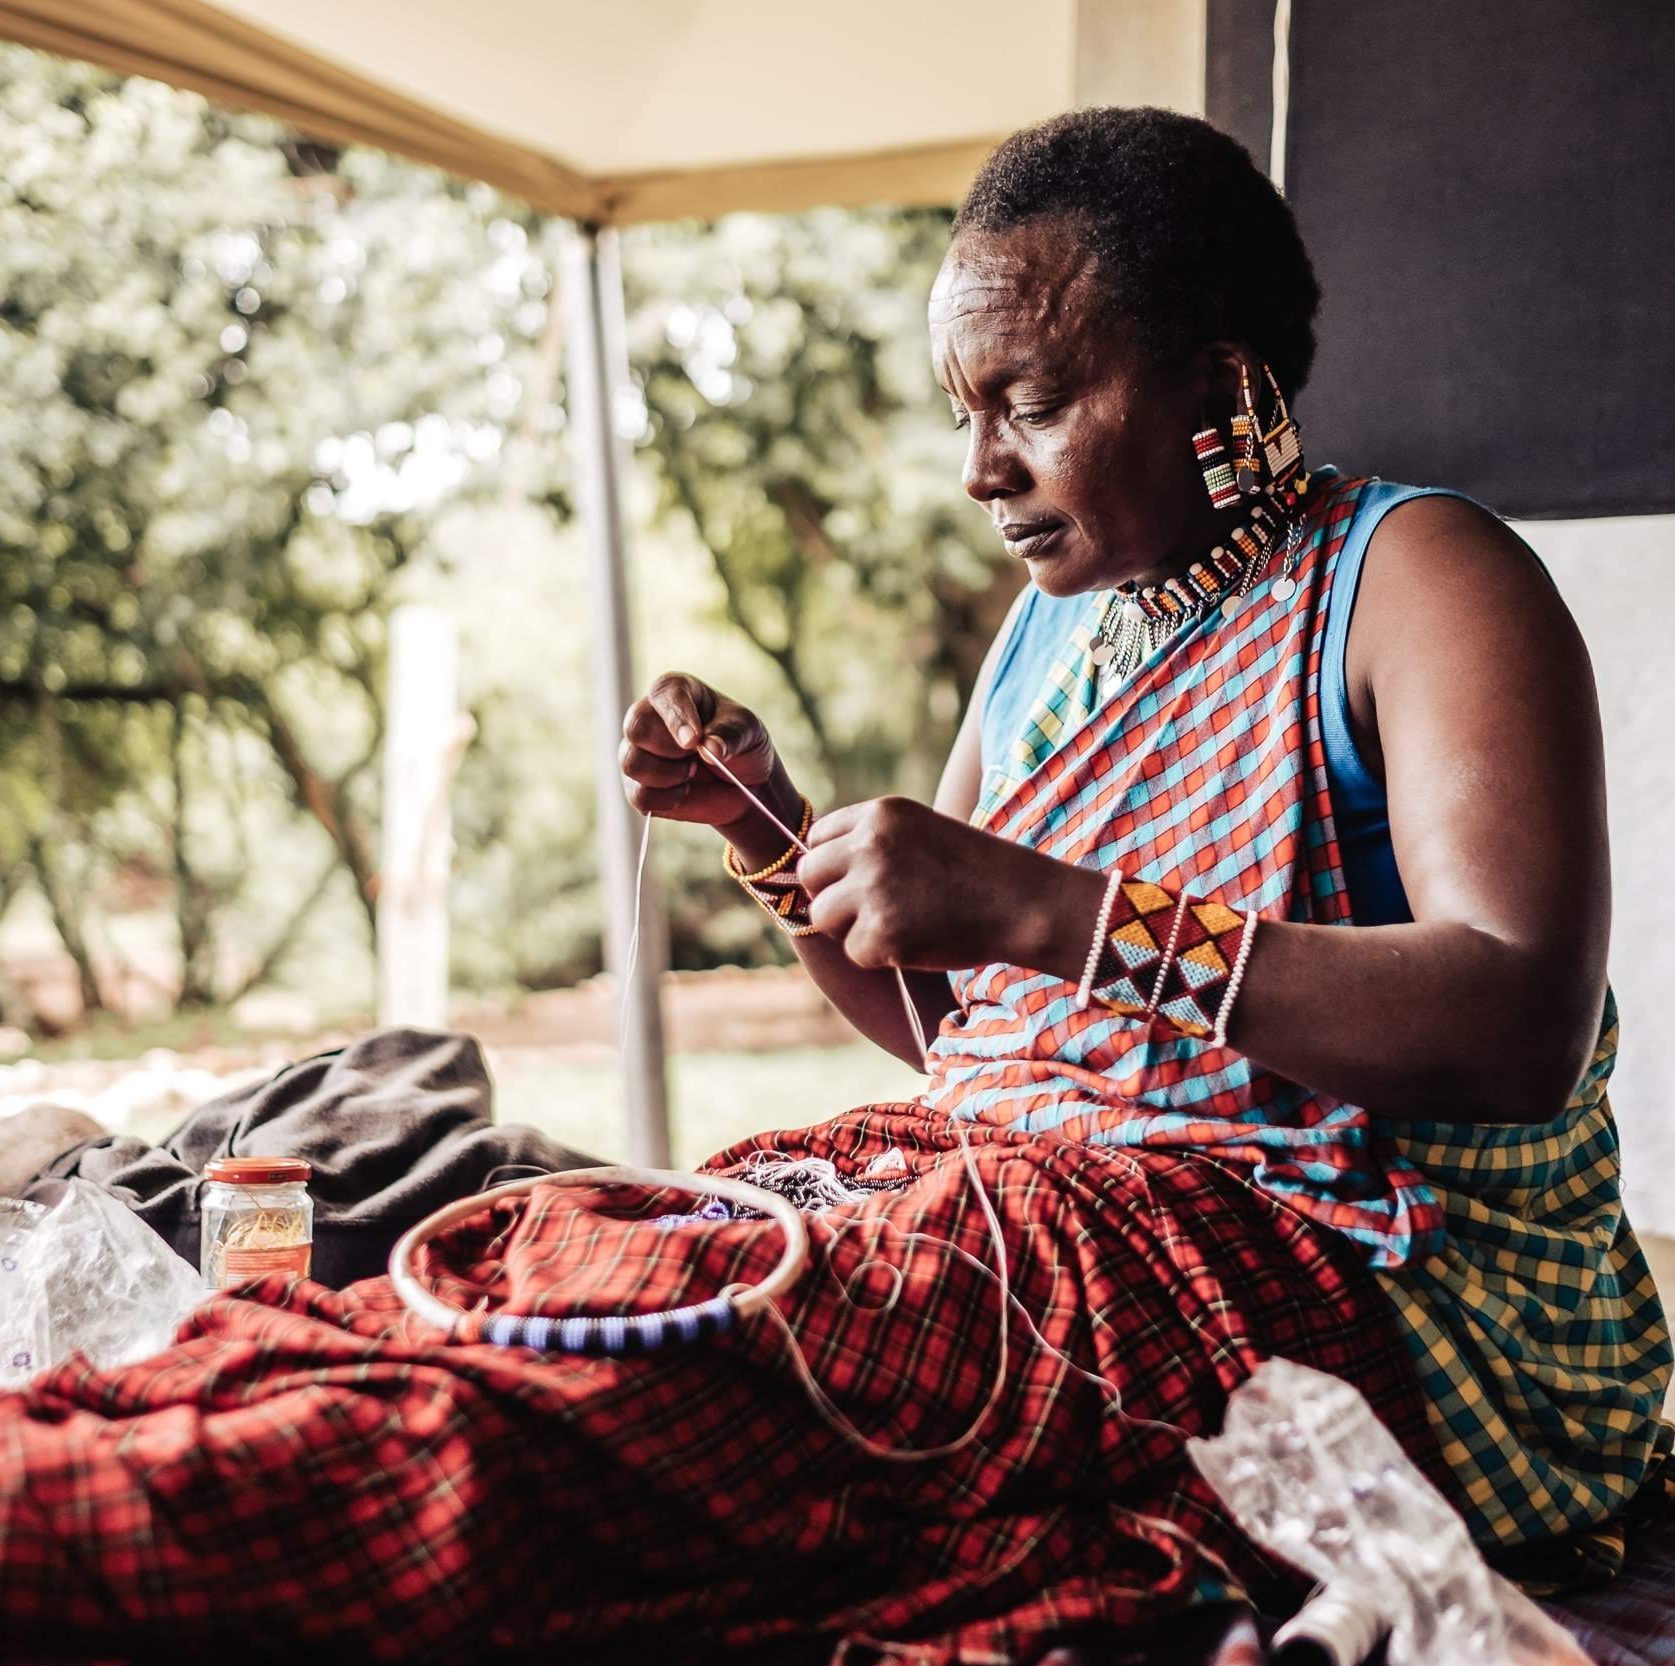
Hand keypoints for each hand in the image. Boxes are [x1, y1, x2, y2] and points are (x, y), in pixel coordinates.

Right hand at [619, 673, 799, 854]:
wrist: (745, 784)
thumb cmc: (743, 744)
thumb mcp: (749, 732)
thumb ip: (731, 734)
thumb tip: (710, 748)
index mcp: (676, 692)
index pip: (663, 695)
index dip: (676, 718)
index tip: (694, 741)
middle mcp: (650, 717)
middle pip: (636, 727)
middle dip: (669, 749)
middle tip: (696, 757)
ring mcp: (639, 752)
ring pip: (631, 762)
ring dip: (668, 775)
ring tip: (693, 772)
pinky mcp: (638, 785)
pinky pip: (638, 795)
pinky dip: (667, 799)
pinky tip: (685, 791)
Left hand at [797, 797, 1098, 972]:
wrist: (1021, 901)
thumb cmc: (974, 871)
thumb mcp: (919, 833)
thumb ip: (871, 843)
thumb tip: (814, 871)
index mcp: (879, 814)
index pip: (817, 839)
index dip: (834, 865)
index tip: (858, 881)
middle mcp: (869, 845)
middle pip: (809, 876)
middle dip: (833, 897)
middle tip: (872, 910)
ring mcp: (873, 888)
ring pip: (822, 916)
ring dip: (851, 928)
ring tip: (897, 925)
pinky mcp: (881, 932)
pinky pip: (854, 952)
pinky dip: (879, 956)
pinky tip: (915, 942)